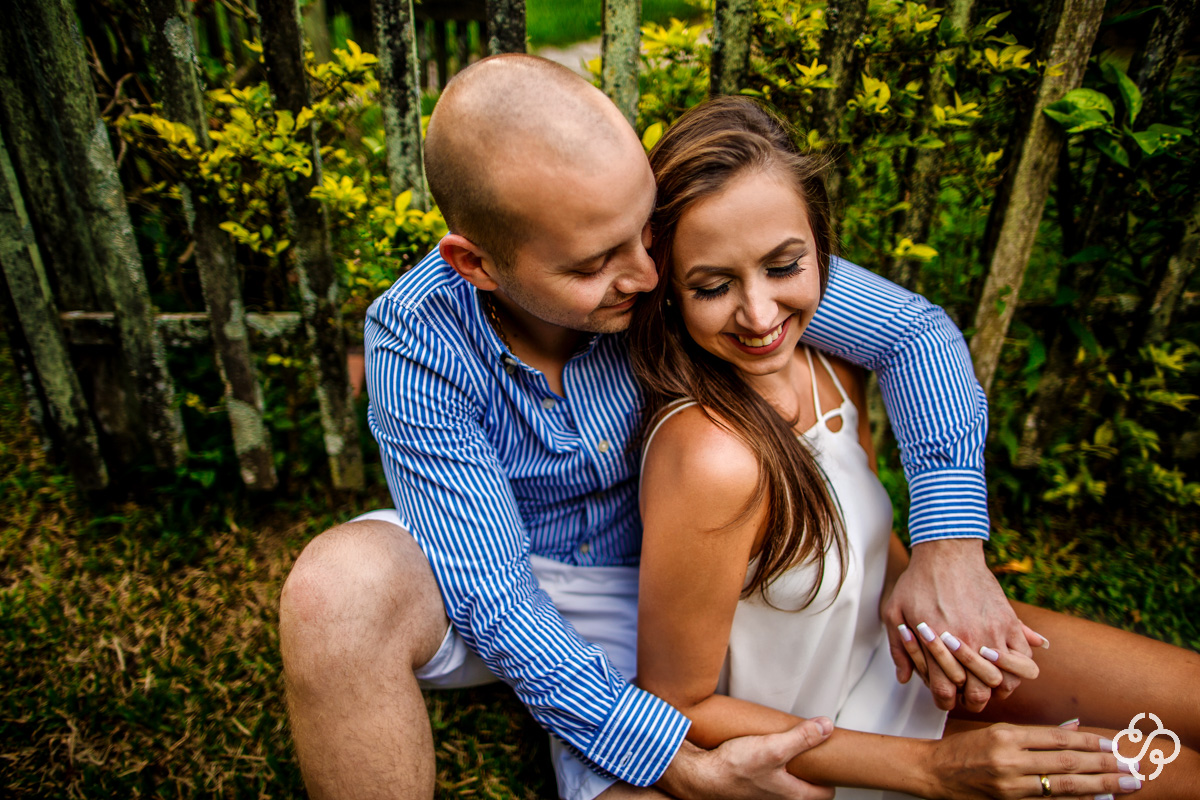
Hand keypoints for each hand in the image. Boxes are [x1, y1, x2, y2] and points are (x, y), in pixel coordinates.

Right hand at [656, 717, 835, 799]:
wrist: (699, 776)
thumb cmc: (733, 770)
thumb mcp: (773, 748)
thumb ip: (802, 738)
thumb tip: (826, 727)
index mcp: (792, 796)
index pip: (824, 793)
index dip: (829, 775)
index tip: (829, 758)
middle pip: (805, 788)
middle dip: (808, 769)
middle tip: (808, 748)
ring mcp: (762, 796)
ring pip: (785, 783)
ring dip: (787, 768)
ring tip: (785, 745)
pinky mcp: (747, 788)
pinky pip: (766, 778)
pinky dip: (768, 768)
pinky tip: (760, 749)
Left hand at [882, 539, 1030, 711]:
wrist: (947, 552)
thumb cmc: (918, 582)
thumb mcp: (894, 611)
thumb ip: (899, 649)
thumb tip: (905, 679)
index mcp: (938, 646)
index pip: (946, 693)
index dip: (945, 700)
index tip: (947, 696)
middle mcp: (968, 644)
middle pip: (979, 694)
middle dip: (972, 699)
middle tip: (968, 693)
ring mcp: (992, 634)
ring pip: (1007, 681)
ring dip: (999, 687)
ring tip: (989, 681)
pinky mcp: (1009, 622)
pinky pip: (1026, 656)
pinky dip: (1019, 666)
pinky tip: (1005, 662)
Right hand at [925, 723, 1140, 799]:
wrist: (934, 772)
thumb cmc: (965, 748)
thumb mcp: (997, 731)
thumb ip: (1035, 734)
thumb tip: (1073, 729)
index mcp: (1007, 735)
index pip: (1058, 738)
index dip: (1088, 742)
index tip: (1112, 745)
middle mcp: (1010, 760)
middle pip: (1067, 762)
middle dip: (1103, 765)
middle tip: (1131, 768)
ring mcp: (1010, 785)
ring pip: (1063, 786)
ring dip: (1098, 785)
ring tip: (1123, 785)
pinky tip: (1095, 799)